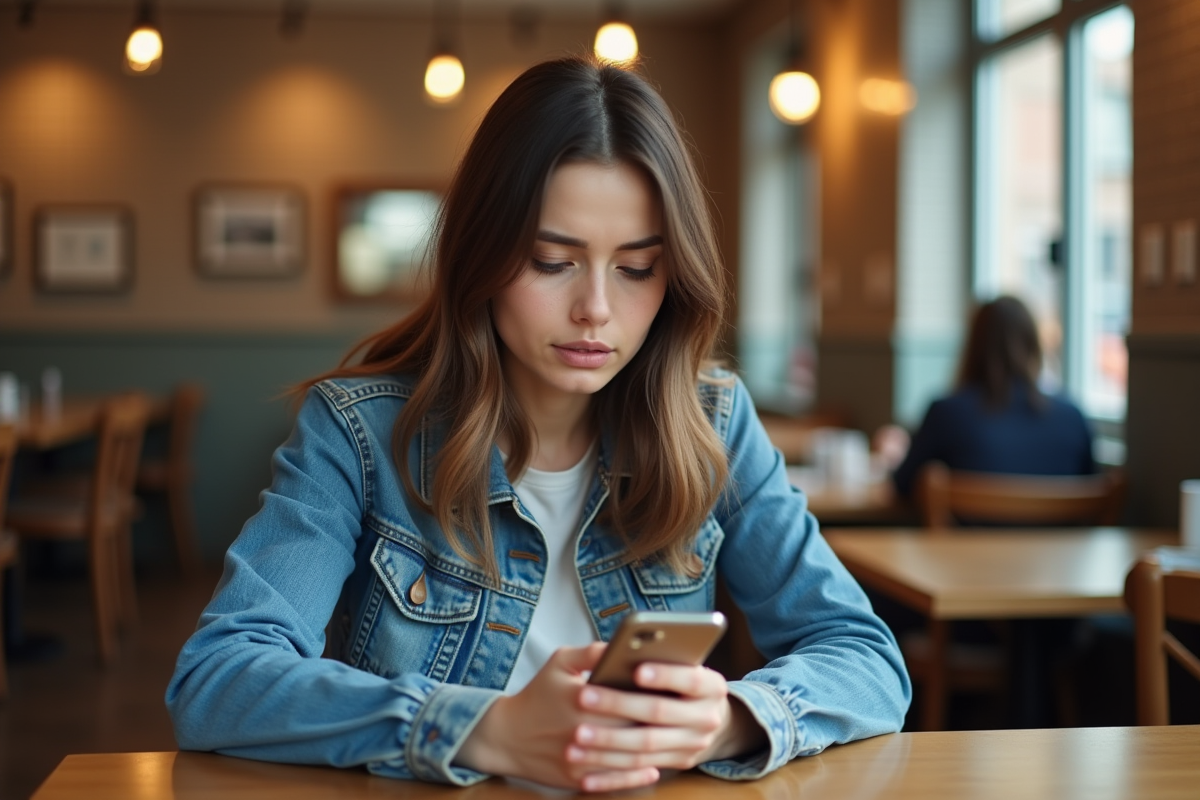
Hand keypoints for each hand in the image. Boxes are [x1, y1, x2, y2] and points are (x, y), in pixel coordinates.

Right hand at [454, 643, 655, 791]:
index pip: (630, 698)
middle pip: (633, 728)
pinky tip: (653, 768)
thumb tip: (623, 645)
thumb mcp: (559, 663)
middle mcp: (583, 731)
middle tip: (682, 715)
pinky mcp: (578, 780)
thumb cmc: (537, 694)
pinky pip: (615, 781)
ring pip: (628, 758)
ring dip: (653, 752)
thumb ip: (591, 652)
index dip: (655, 695)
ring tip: (673, 742)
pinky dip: (637, 777)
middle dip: (659, 723)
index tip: (675, 689)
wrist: (506, 736)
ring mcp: (582, 760)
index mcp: (582, 699)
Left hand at [564, 662, 767, 773]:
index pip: (690, 679)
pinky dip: (610, 773)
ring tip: (578, 735)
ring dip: (608, 743)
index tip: (636, 670)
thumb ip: (663, 655)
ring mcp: (694, 744)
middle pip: (660, 712)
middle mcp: (707, 717)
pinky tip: (584, 773)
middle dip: (619, 705)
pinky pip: (639, 769)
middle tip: (584, 698)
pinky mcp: (677, 763)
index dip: (664, 675)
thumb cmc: (683, 680)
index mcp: (712, 686)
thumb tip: (623, 652)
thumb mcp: (685, 662)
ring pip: (645, 746)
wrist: (708, 715)